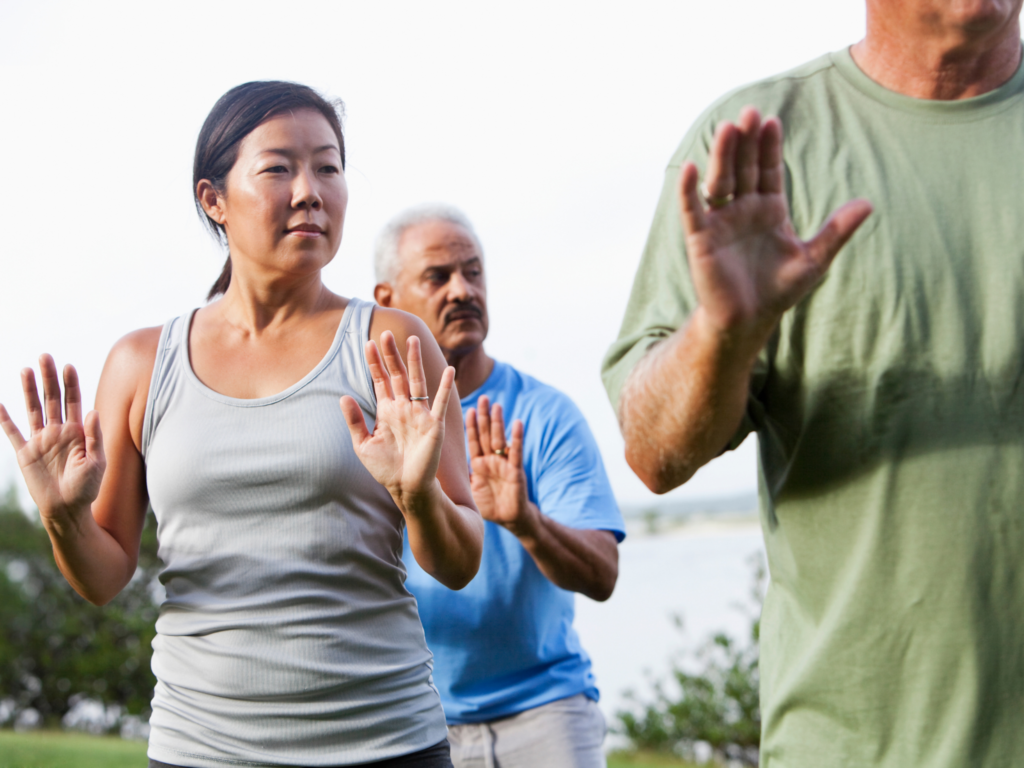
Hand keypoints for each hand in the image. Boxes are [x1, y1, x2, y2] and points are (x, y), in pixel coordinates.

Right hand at [0, 355, 105, 525]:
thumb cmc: (87, 488)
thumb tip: (91, 411)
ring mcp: (41, 440)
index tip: (68, 366)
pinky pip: (13, 432)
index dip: (71, 384)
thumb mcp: (98, 462)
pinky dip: (4, 418)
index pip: (74, 401)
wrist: (67, 510)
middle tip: (45, 356)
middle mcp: (59, 431)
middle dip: (49, 378)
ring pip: (34, 409)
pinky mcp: (25, 453)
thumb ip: (94, 437)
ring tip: (26, 369)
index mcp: (78, 431)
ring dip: (29, 390)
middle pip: (53, 398)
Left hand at [340, 331, 454, 510]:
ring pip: (417, 381)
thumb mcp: (362, 444)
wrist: (406, 487)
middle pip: (397, 375)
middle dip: (391, 355)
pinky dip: (445, 386)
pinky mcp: (434, 425)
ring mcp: (419, 414)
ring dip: (414, 361)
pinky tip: (449, 370)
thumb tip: (343, 396)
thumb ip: (354, 420)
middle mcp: (403, 408)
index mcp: (387, 411)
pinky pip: (440, 402)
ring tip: (412, 340)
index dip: (374, 363)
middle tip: (385, 333)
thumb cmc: (385, 468)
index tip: (368, 343)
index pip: (380, 380)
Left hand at [465, 397, 535, 537]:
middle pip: (487, 434)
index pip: (474, 440)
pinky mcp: (516, 471)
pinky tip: (517, 423)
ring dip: (498, 423)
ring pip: (500, 439)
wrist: (510, 520)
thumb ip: (460, 476)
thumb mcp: (470, 489)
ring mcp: (504, 464)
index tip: (468, 409)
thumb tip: (436, 468)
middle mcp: (492, 460)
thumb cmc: (490, 505)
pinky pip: (516, 452)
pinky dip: (516, 438)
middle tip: (482, 398)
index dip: (471, 425)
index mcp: (480, 463)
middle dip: (484, 417)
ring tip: (496, 406)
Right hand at [680, 107, 872, 345]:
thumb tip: (869, 204)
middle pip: (743, 168)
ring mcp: (720, 222)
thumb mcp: (813, 259)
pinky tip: (690, 168)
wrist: (749, 319)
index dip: (769, 147)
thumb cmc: (779, 290)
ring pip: (720, 181)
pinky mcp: (701, 239)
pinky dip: (689, 190)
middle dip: (746, 142)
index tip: (773, 123)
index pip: (768, 170)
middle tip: (750, 113)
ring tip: (728, 129)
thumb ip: (836, 231)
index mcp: (769, 208)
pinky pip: (692, 210)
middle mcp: (742, 209)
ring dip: (723, 156)